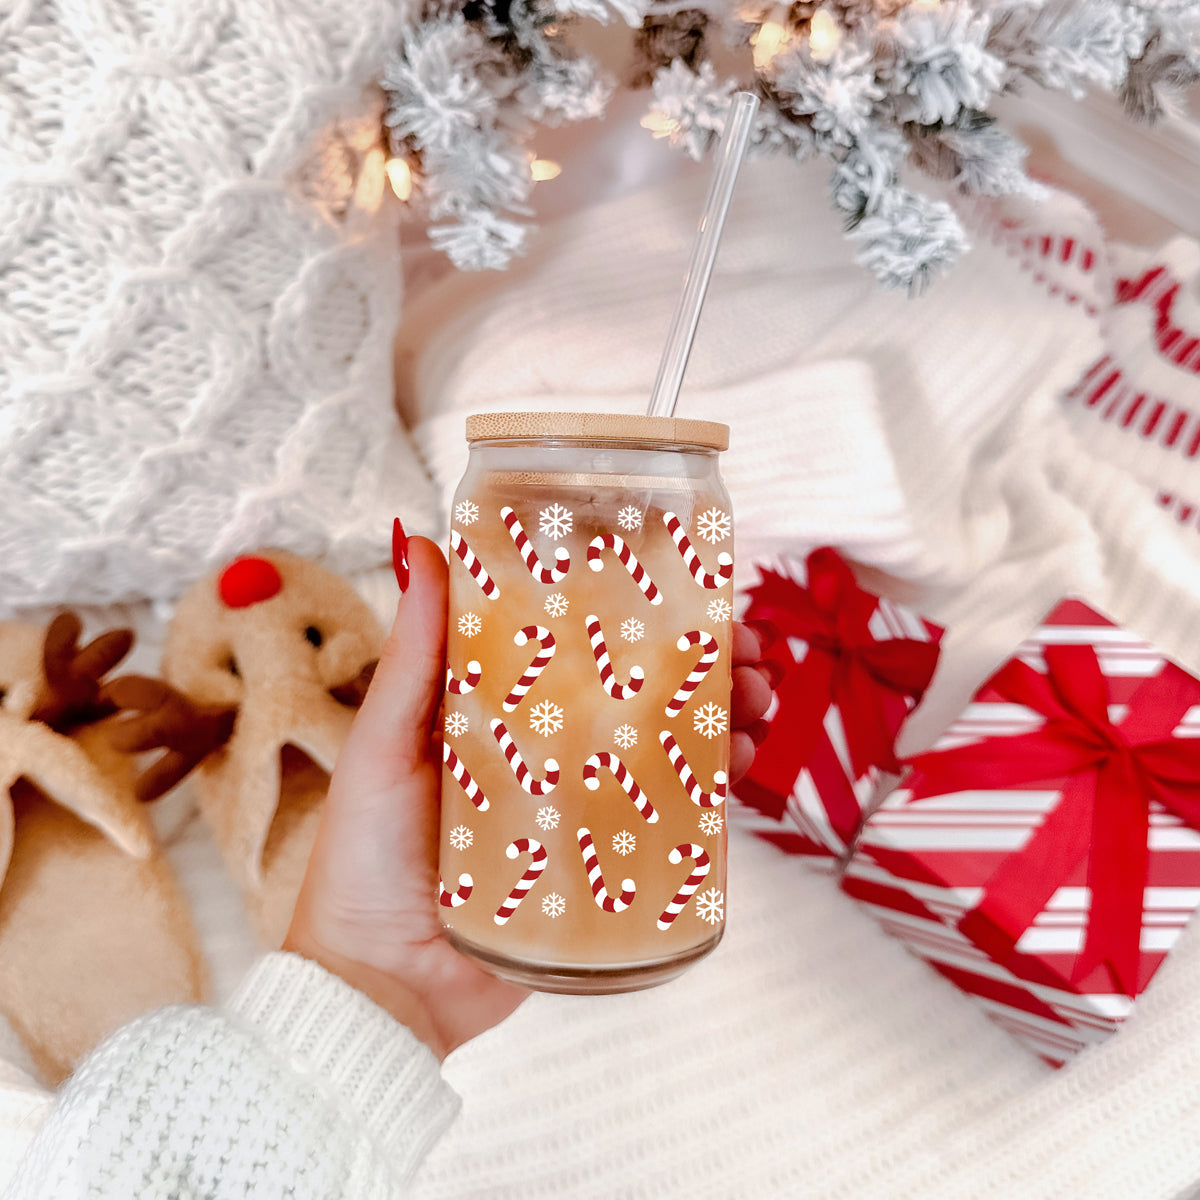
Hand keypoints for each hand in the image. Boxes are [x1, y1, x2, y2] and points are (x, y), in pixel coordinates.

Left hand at [286, 536, 776, 1059]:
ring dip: (717, 717)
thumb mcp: (383, 745)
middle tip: (747, 646)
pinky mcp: (598, 868)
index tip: (684, 586)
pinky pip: (662, 823)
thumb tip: (421, 544)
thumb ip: (412, 656)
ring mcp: (577, 811)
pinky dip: (708, 791)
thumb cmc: (362, 858)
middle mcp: (544, 754)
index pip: (576, 648)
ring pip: (662, 750)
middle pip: (634, 695)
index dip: (632, 615)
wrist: (381, 986)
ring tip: (758, 694)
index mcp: (495, 714)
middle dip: (699, 664)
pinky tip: (738, 766)